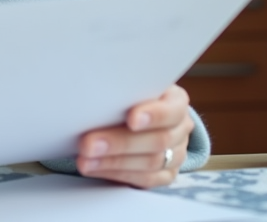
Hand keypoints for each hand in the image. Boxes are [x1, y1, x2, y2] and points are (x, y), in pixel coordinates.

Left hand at [75, 84, 193, 188]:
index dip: (154, 115)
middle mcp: (180, 128)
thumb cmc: (131, 95)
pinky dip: (115, 174)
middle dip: (120, 143)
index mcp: (176, 101)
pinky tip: (95, 168)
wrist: (142, 115)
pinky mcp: (166, 175)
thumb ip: (122, 92)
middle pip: (158, 140)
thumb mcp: (131, 86)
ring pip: (149, 163)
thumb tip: (94, 96)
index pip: (172, 109)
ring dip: (112, 162)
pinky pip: (144, 179)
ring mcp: (176, 154)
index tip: (131, 119)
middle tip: (88, 144)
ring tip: (85, 160)